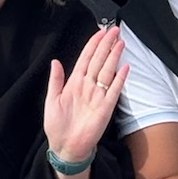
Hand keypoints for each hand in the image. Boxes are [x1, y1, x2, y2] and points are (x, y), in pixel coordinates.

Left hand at [44, 26, 127, 166]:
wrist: (65, 147)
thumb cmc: (57, 125)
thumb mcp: (52, 100)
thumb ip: (55, 80)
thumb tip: (55, 61)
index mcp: (74, 82)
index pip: (86, 58)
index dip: (93, 44)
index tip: (100, 32)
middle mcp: (88, 86)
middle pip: (98, 60)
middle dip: (106, 45)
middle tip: (114, 30)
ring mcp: (97, 96)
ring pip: (107, 71)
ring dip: (114, 56)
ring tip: (120, 42)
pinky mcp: (105, 108)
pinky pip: (114, 90)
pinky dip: (119, 79)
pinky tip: (125, 67)